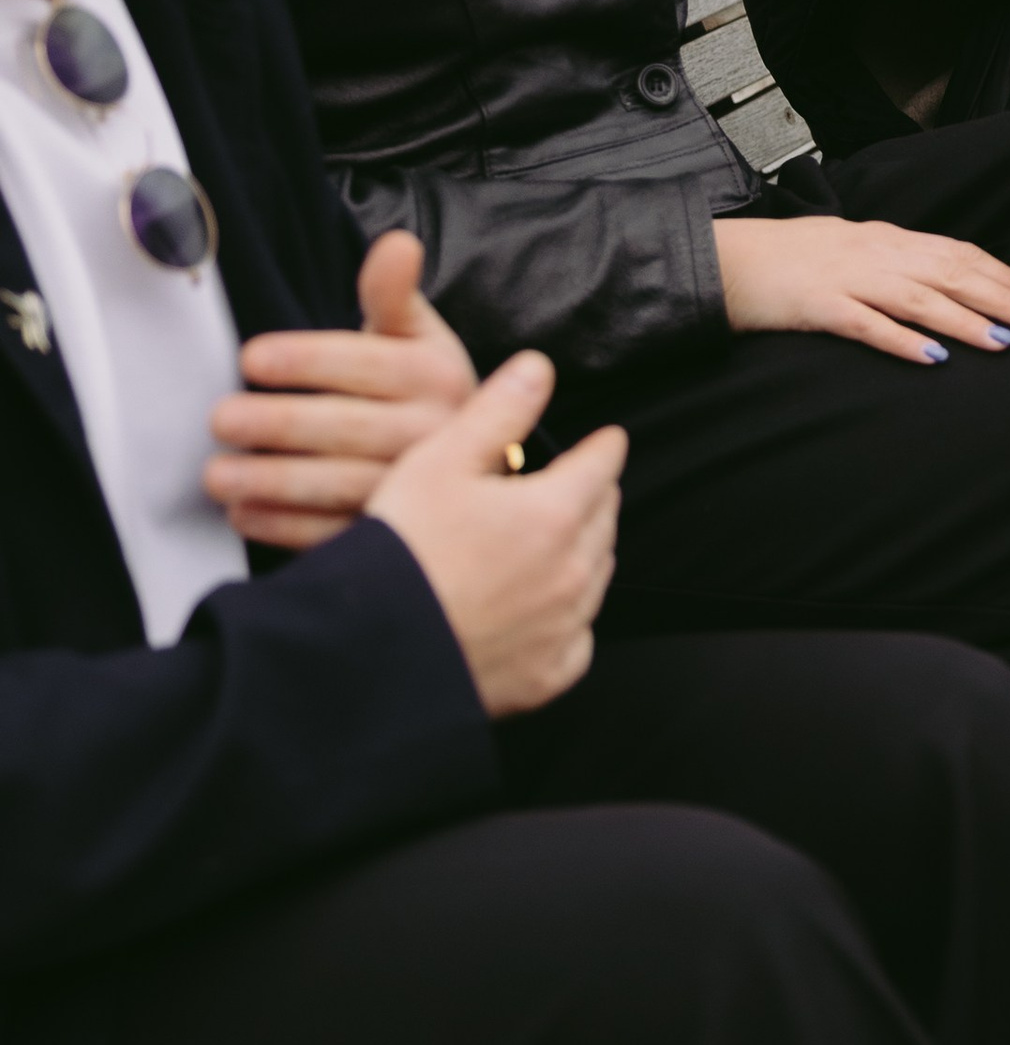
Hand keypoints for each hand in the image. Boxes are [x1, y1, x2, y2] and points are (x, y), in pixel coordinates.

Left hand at [209, 231, 476, 549]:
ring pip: (338, 484)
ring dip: (272, 481)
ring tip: (216, 474)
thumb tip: (397, 242)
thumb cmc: (421, 385)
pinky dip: (286, 526)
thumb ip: (392, 293)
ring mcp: (417, 490)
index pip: (366, 364)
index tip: (251, 358)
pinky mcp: (398, 533)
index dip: (307, 359)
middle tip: (220, 418)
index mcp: (438, 374)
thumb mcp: (415, 333)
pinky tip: (244, 514)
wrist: (468, 456)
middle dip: (278, 423)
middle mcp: (435, 434)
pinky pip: (337, 532)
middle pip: (348, 428)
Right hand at [365, 349, 625, 717]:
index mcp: (556, 512)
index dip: (601, 445)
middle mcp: (574, 572)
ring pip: (596, 576)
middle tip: (574, 486)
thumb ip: (498, 410)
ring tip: (557, 542)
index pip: (603, 464)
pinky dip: (567, 620)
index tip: (603, 438)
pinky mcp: (545, 676)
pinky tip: (544, 612)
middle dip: (593, 496)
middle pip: (605, 519)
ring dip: (583, 554)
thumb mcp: (441, 460)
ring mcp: (563, 629)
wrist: (369, 650)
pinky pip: (576, 640)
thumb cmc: (402, 549)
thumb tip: (539, 368)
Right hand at [714, 213, 1009, 362]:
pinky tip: (932, 357)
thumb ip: (895, 264)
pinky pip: (867, 324)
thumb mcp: (851, 251)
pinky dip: (902, 339)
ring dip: (965, 319)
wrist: (727, 259)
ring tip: (1003, 341)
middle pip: (950, 272)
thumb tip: (944, 282)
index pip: (958, 253)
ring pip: (919, 298)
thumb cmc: (789, 260)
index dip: (1003, 275)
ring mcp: (847, 278)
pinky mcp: (819, 306)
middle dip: (1002, 296)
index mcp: (885, 239)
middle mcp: (874, 253)